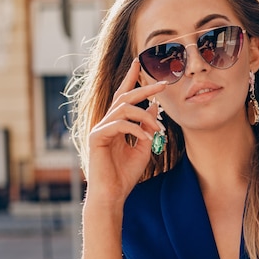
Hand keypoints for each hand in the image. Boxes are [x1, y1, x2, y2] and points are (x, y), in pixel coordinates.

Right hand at [85, 59, 166, 206]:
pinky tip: (147, 139)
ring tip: (158, 129)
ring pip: (123, 109)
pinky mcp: (96, 137)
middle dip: (144, 88)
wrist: (112, 195)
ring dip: (145, 116)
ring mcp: (99, 129)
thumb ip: (147, 127)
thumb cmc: (126, 175)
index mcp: (115, 124)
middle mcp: (105, 123)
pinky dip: (136, 130)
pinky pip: (119, 125)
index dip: (131, 79)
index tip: (139, 63)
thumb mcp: (143, 147)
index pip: (123, 97)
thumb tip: (153, 107)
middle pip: (124, 97)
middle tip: (162, 84)